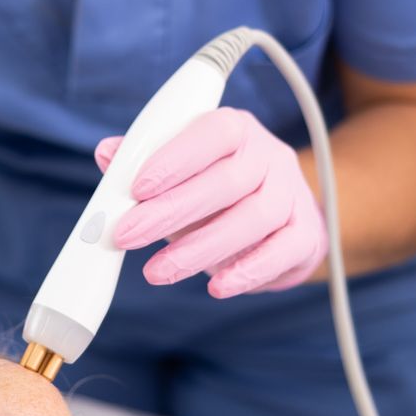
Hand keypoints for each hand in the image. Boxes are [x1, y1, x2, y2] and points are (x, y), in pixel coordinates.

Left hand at [95, 107, 327, 298]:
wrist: (282, 218)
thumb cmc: (219, 191)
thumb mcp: (182, 170)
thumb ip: (145, 161)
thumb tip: (108, 153)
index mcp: (237, 129)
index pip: (212, 132)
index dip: (175, 158)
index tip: (136, 188)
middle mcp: (270, 156)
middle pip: (228, 181)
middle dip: (172, 210)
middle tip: (127, 235)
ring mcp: (293, 194)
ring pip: (254, 218)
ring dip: (201, 248)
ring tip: (157, 271)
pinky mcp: (307, 235)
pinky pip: (282, 252)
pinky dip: (249, 272)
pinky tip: (217, 287)